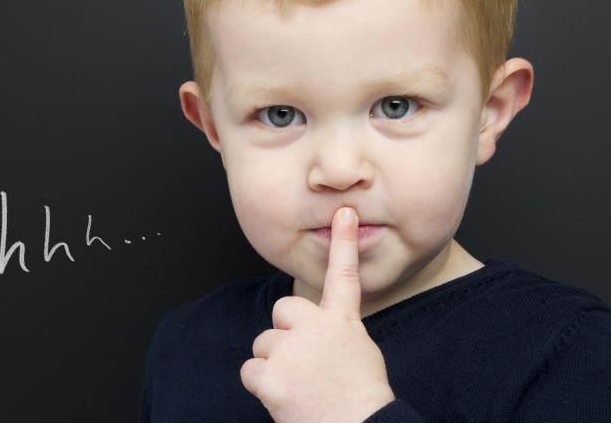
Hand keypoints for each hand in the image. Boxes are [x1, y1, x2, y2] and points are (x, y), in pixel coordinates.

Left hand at [240, 207, 395, 422]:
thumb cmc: (360, 396)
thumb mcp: (358, 351)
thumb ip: (334, 330)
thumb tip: (315, 330)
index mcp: (342, 322)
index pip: (343, 274)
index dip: (344, 242)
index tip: (344, 213)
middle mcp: (314, 328)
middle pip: (282, 312)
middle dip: (286, 335)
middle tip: (305, 363)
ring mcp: (290, 350)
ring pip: (264, 344)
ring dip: (274, 364)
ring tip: (300, 386)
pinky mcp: (270, 375)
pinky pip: (250, 370)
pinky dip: (261, 385)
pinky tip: (284, 397)